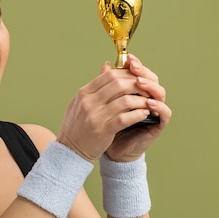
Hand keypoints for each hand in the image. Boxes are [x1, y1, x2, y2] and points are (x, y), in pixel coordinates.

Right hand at [56, 54, 170, 161]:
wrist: (70, 151)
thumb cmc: (77, 127)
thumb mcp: (80, 103)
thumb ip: (95, 86)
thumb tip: (107, 66)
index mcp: (84, 93)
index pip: (109, 74)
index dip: (128, 74)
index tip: (138, 78)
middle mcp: (88, 102)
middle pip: (118, 84)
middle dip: (137, 84)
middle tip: (147, 89)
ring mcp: (95, 116)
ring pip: (125, 100)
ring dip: (140, 100)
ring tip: (148, 102)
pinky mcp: (102, 131)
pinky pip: (125, 118)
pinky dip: (138, 114)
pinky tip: (144, 114)